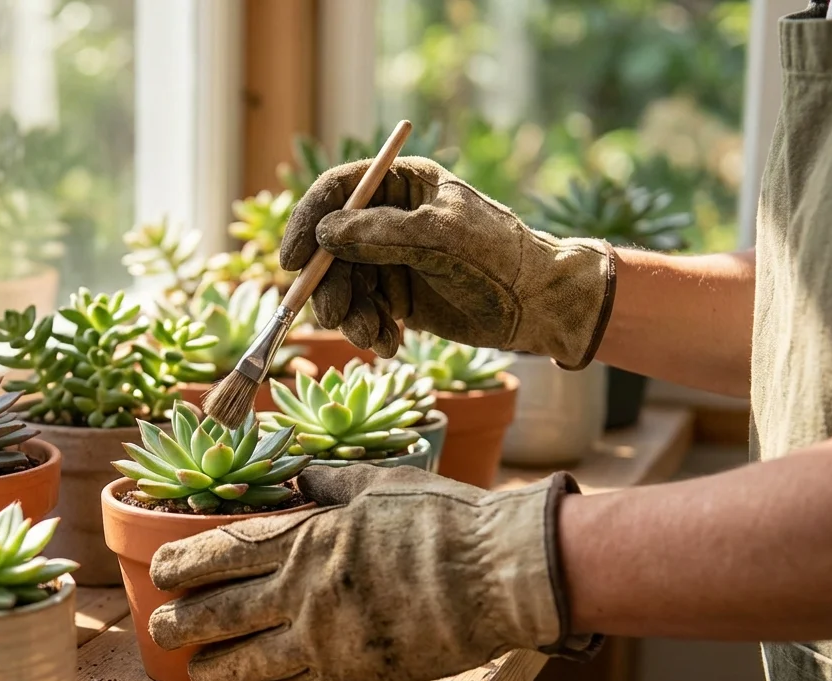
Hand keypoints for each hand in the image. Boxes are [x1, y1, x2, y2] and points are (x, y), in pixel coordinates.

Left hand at [146, 464, 599, 680]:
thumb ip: (323, 478)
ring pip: (249, 665)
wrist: (502, 574)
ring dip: (213, 669)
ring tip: (194, 672)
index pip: (221, 555)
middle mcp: (305, 595)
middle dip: (181, 625)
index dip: (182, 566)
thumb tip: (288, 470)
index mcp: (307, 539)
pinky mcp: (358, 678)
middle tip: (158, 631)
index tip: (161, 573)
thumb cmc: (443, 519)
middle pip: (222, 616)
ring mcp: (329, 643)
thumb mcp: (376, 482)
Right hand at [280, 157, 615, 367]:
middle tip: (335, 316)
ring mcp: (391, 259)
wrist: (539, 305)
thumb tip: (325, 233)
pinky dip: (369, 331)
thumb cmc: (499, 256)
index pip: (336, 192)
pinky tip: (392, 343)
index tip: (292, 262)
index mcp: (401, 185)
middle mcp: (389, 220)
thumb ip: (381, 233)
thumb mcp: (440, 238)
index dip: (307, 222)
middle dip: (328, 285)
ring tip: (373, 335)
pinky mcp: (397, 297)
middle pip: (329, 247)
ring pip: (343, 285)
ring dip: (349, 315)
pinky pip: (363, 313)